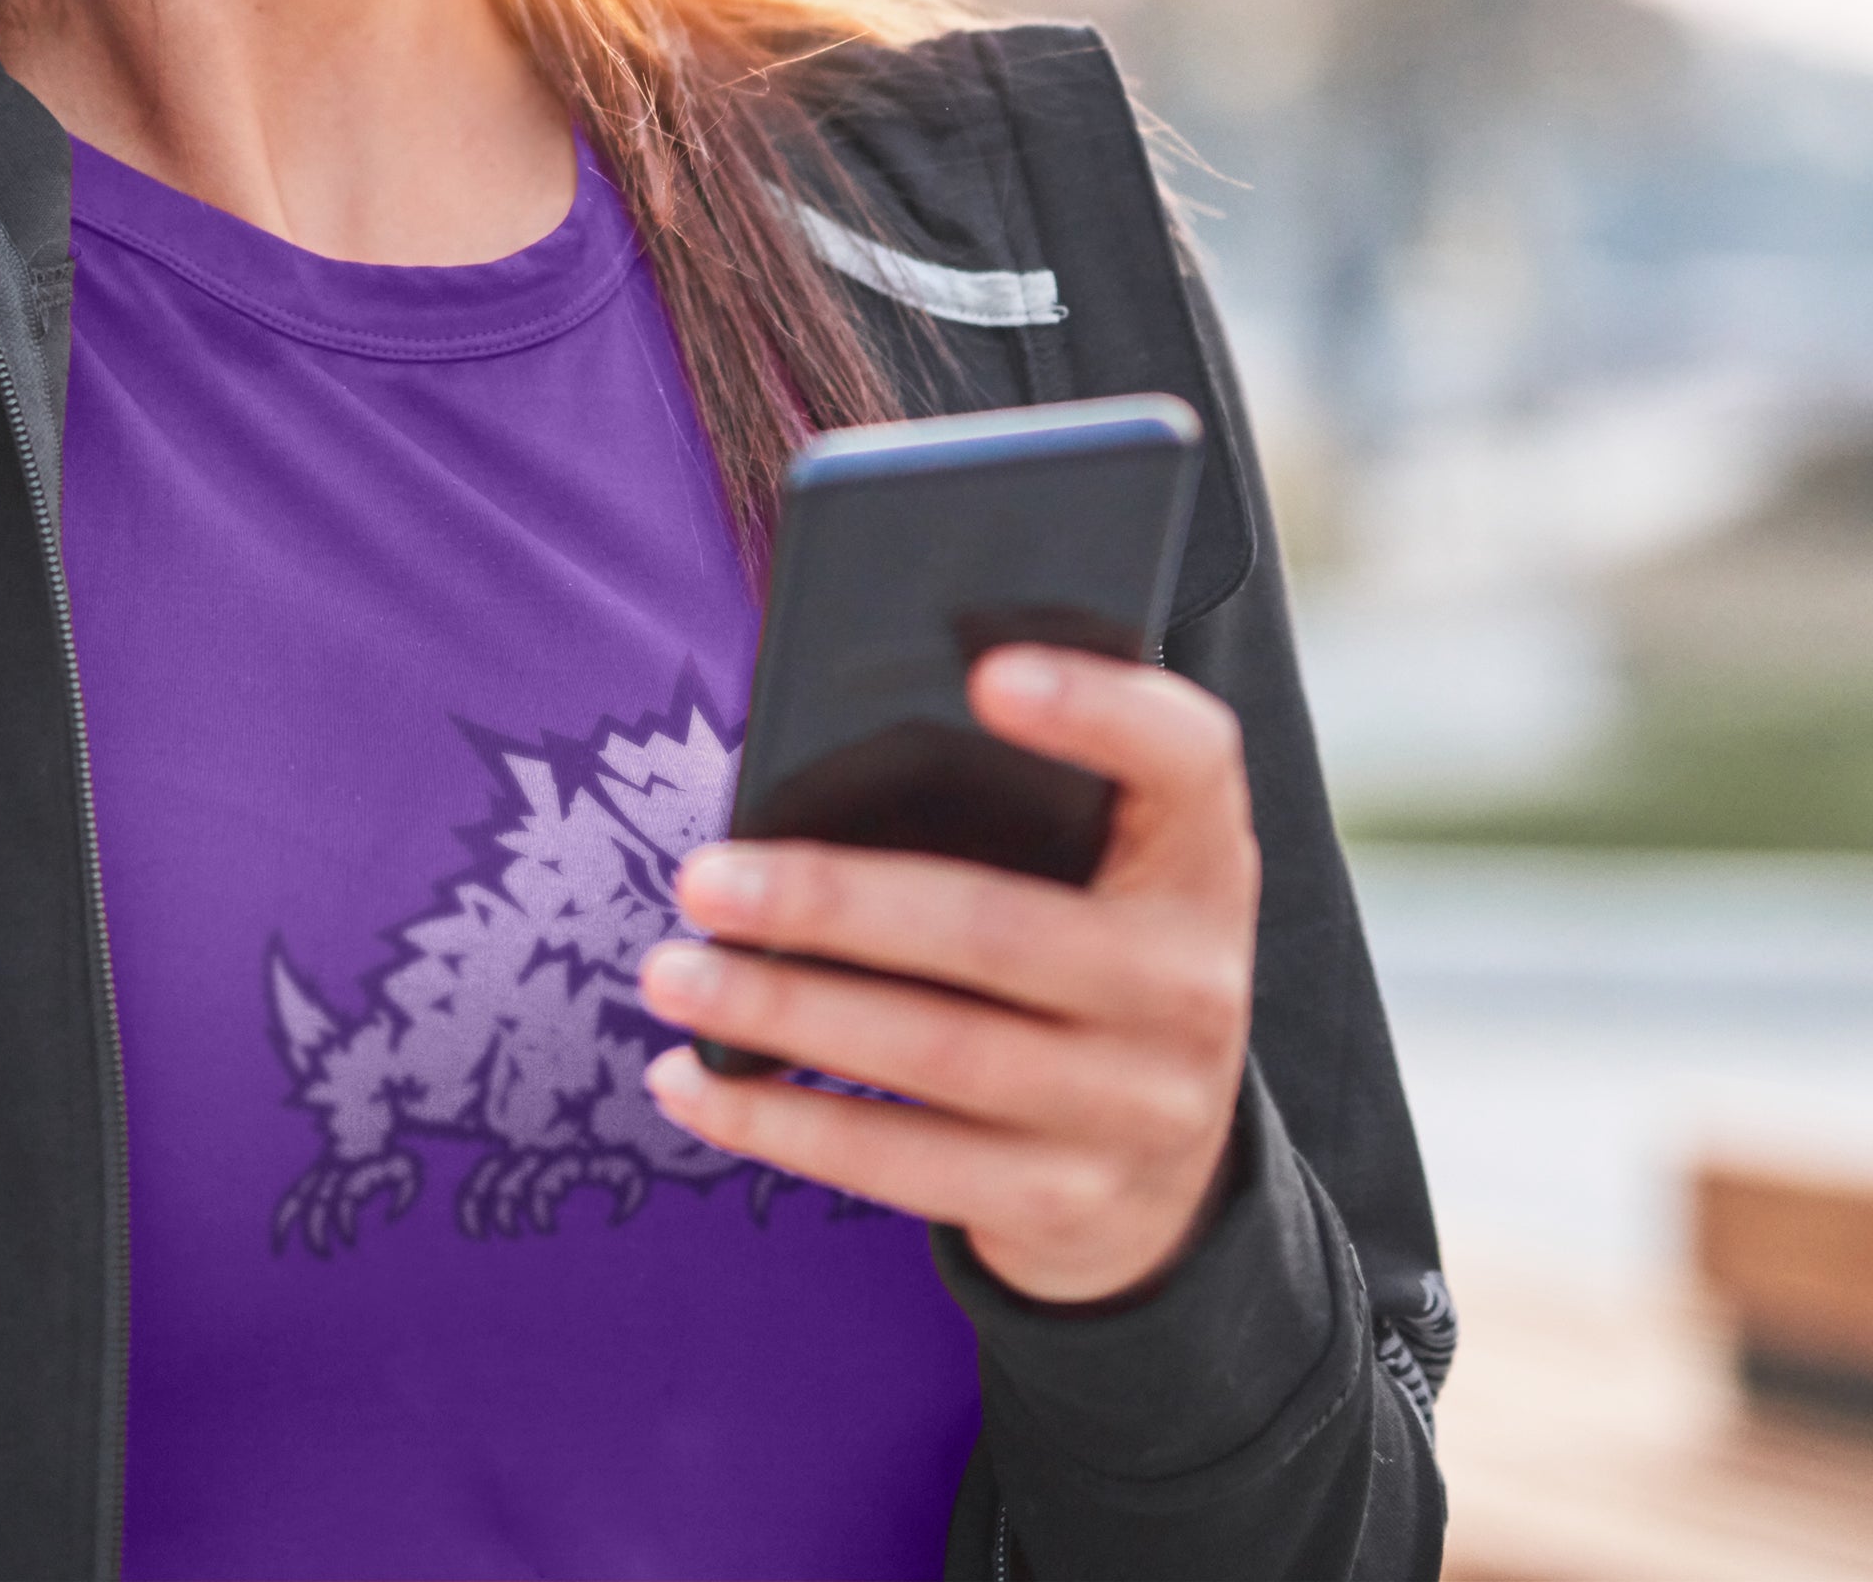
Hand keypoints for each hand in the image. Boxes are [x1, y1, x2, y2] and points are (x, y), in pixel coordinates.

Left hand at [639, 647, 1258, 1305]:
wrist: (1165, 1184)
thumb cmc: (1085, 970)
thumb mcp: (1102, 881)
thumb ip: (1022, 814)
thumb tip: (816, 771)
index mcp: (1200, 861)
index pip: (1188, 759)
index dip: (1101, 709)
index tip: (986, 672)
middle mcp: (1191, 983)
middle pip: (1002, 929)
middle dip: (832, 905)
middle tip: (703, 880)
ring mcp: (1136, 1107)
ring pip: (938, 1053)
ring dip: (783, 1011)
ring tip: (672, 975)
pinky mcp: (1063, 1201)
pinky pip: (903, 1165)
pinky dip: (781, 1122)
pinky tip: (693, 1082)